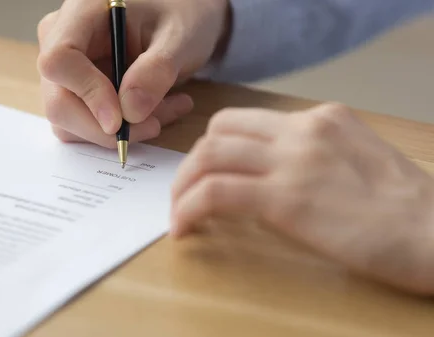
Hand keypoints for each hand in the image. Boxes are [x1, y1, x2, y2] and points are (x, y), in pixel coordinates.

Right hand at [36, 0, 230, 147]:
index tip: (119, 120)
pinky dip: (122, 129)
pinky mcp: (78, 90)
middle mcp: (63, 40)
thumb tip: (129, 113)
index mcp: (81, 13)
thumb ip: (156, 70)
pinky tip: (157, 112)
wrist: (183, 14)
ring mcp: (68, 68)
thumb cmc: (180, 12)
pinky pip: (87, 123)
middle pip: (59, 101)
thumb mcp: (179, 36)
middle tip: (153, 126)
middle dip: (104, 127)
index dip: (86, 93)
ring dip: (119, 130)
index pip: (60, 61)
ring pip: (71, 120)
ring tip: (167, 110)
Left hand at [170, 103, 433, 294]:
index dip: (214, 148)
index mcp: (320, 118)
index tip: (204, 174)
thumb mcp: (356, 161)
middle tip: (185, 193)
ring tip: (178, 214)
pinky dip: (188, 209)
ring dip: (182, 186)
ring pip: (208, 156)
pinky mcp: (286, 198)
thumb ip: (311, 157)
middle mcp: (302, 129)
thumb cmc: (405, 210)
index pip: (244, 121)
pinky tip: (185, 229)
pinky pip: (215, 193)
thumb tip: (266, 176)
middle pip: (218, 131)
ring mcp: (292, 161)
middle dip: (192, 163)